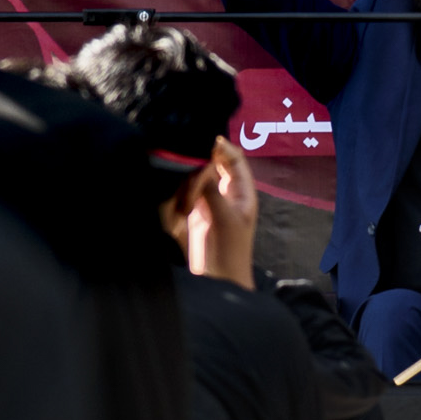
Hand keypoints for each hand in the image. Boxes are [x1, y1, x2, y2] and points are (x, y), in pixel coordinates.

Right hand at [187, 136, 258, 287]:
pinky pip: (185, 194)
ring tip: (184, 196)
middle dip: (200, 162)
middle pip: (214, 165)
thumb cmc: (229, 252)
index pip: (235, 159)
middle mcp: (227, 194)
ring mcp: (209, 203)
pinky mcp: (193, 214)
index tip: (205, 139)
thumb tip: (198, 167)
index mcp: (243, 192)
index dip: (223, 147)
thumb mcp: (224, 218)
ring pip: (196, 179)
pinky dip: (180, 195)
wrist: (218, 281)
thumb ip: (211, 191)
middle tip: (184, 158)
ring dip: (188, 182)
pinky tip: (178, 205)